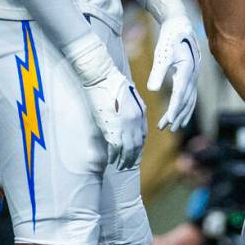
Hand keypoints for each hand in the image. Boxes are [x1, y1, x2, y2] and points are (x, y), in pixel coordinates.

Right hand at [68, 34, 147, 169]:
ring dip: (124, 160)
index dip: (138, 146)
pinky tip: (112, 160)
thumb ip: (132, 110)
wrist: (101, 78)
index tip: (135, 153)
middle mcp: (136, 121)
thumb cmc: (112, 84)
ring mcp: (125, 126)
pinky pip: (115, 147)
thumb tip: (129, 121)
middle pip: (136, 145)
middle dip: (132, 157)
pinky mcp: (112, 128)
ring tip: (120, 166)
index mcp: (141, 113)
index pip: (142, 135)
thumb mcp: (129, 97)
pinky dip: (114, 155)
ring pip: (127, 149)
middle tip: (128, 165)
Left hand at [147, 16, 199, 131]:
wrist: (180, 25)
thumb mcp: (162, 53)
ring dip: (182, 114)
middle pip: (186, 101)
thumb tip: (152, 90)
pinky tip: (180, 114)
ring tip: (174, 127)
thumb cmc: (169, 38)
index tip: (167, 121)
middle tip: (166, 128)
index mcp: (187, 70)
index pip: (180, 95)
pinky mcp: (192, 76)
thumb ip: (157, 72)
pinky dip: (186, 107)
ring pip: (190, 100)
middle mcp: (193, 76)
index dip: (174, 110)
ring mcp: (195, 77)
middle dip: (176, 116)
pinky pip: (191, 95)